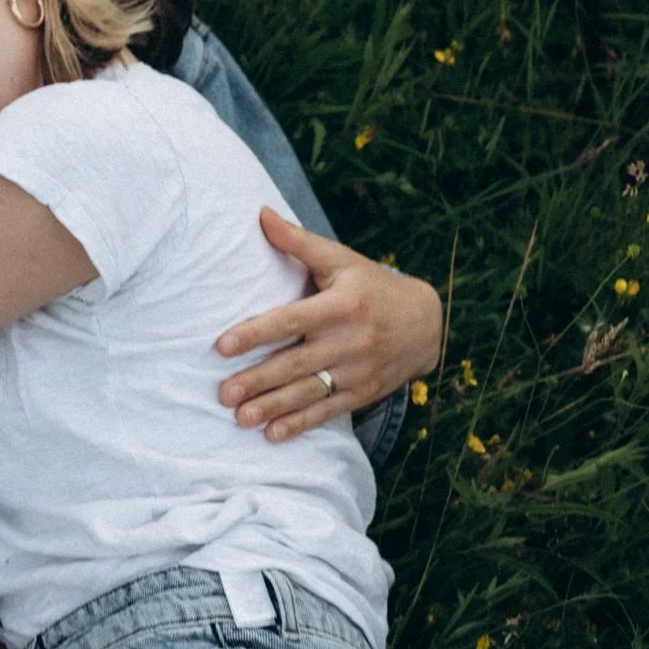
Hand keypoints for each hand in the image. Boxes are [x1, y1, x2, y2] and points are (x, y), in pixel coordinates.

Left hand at [214, 207, 444, 439]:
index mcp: (340, 306)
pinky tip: (274, 434)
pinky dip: (301, 424)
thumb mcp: (340, 260)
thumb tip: (260, 214)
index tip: (222, 346)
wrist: (425, 322)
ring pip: (309, 392)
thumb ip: (298, 242)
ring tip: (241, 419)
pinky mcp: (363, 393)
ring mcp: (357, 371)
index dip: (256, 333)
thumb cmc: (371, 285)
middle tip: (224, 394)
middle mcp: (349, 341)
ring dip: (274, 407)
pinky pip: (328, 411)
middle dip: (258, 380)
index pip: (290, 321)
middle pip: (296, 363)